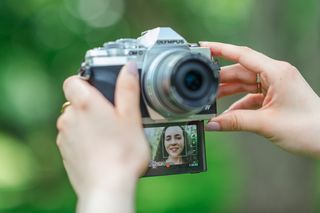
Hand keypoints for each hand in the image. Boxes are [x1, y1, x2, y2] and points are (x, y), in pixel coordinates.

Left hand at [56, 62, 149, 212]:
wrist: (107, 188)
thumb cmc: (122, 153)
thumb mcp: (132, 118)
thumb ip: (128, 89)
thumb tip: (127, 67)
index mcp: (85, 104)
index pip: (72, 80)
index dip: (84, 81)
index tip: (99, 90)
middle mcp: (69, 117)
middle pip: (76, 102)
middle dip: (91, 106)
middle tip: (113, 117)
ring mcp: (64, 136)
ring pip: (74, 120)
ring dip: (87, 123)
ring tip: (109, 136)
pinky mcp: (65, 152)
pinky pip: (73, 138)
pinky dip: (83, 139)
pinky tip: (101, 149)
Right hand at [200, 42, 319, 156]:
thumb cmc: (308, 128)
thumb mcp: (266, 124)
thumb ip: (235, 122)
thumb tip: (212, 124)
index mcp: (276, 72)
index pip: (243, 55)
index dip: (221, 50)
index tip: (204, 47)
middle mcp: (275, 75)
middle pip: (240, 71)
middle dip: (220, 80)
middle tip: (201, 87)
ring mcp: (275, 85)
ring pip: (244, 84)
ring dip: (228, 93)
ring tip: (210, 101)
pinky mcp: (274, 97)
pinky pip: (251, 97)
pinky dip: (239, 105)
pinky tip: (227, 115)